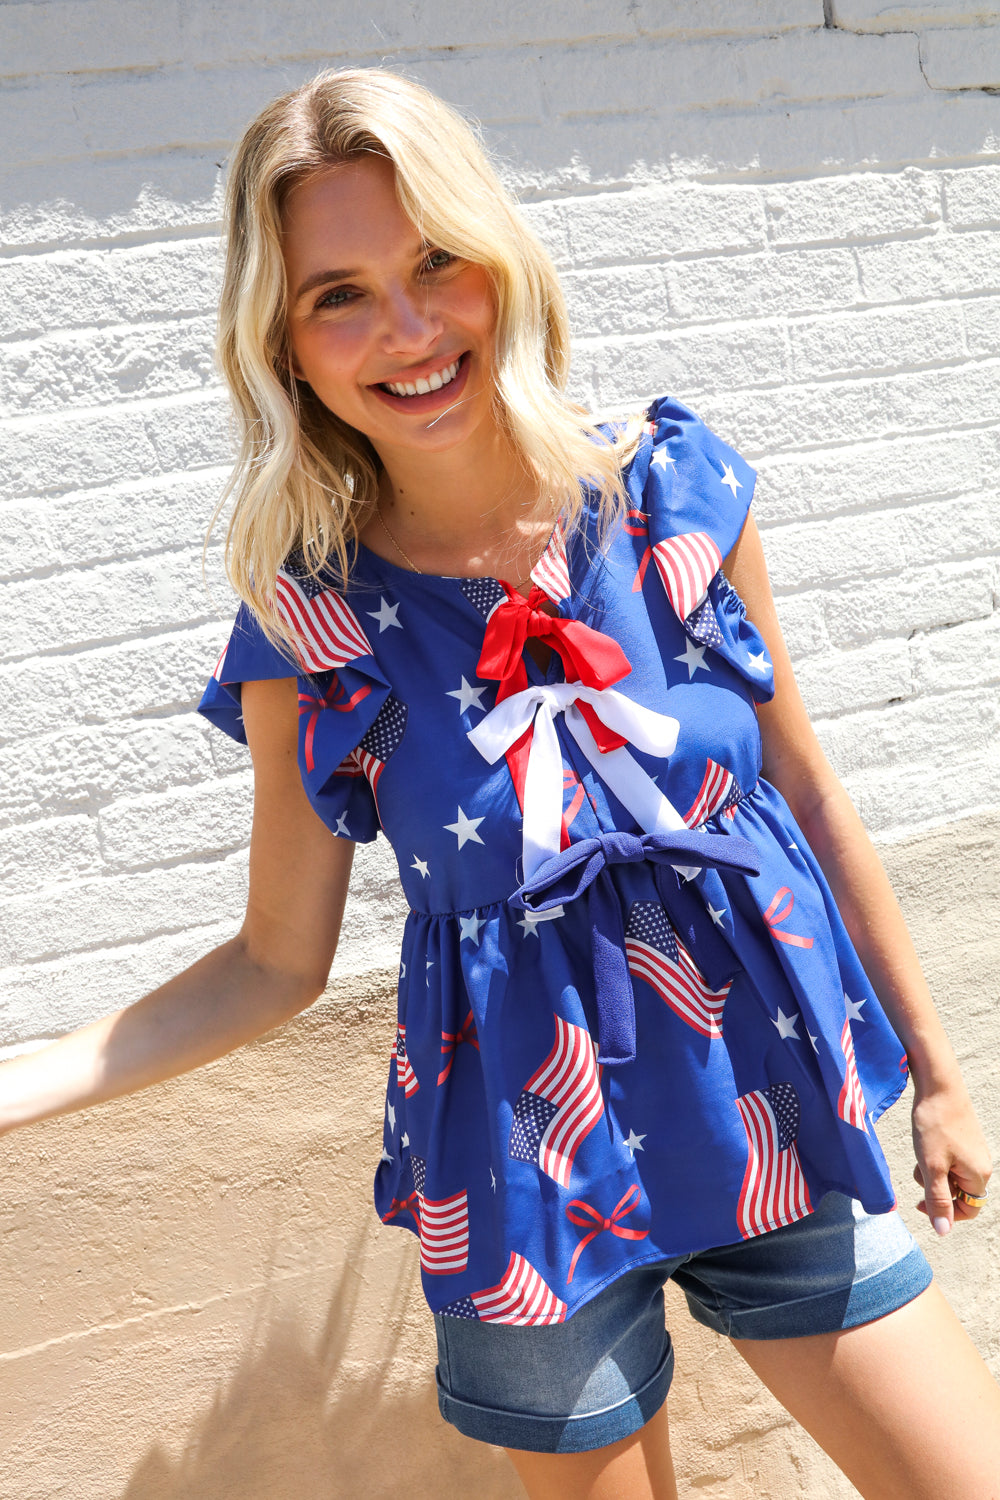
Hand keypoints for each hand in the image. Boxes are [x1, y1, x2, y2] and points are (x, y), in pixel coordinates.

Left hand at [910, 1076, 991, 1235]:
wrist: (938, 1085)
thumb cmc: (935, 1125)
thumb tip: (943, 1231)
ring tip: (922, 1152)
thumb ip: (938, 1199)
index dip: (945, 1213)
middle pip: (957, 1193)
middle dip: (935, 1187)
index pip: (967, 1210)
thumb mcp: (932, 1166)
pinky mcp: (963, 1139)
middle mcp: (981, 1164)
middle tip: (921, 1169)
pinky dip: (933, 1157)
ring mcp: (973, 1151)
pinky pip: (948, 1159)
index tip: (919, 1204)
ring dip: (931, 1171)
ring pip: (949, 1175)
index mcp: (979, 1175)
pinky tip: (925, 1142)